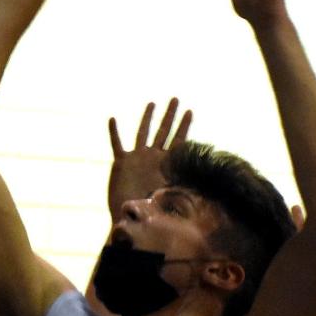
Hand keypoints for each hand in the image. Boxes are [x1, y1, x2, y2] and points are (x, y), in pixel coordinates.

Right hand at [107, 98, 191, 216]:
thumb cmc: (151, 210)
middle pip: (163, 131)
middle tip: (176, 99)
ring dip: (147, 118)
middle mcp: (152, 157)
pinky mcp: (121, 162)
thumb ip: (181, 187)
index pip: (178, 140)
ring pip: (142, 133)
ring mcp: (136, 158)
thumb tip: (203, 189)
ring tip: (152, 104)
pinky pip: (117, 144)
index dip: (184, 126)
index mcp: (165, 163)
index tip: (190, 111)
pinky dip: (114, 132)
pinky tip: (113, 119)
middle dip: (170, 115)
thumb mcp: (170, 196)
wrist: (130, 215)